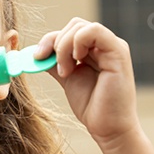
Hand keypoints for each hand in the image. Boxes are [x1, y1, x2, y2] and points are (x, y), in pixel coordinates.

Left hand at [35, 17, 140, 145]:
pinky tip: (76, 62)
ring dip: (64, 46)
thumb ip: (54, 62)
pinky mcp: (118, 51)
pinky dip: (78, 42)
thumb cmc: (91, 105)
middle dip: (56, 43)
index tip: (37, 57)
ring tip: (66, 71)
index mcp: (93, 49)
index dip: (49, 40)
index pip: (68, 31)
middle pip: (73, 25)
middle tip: (56, 68)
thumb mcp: (67, 78)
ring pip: (80, 27)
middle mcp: (104, 44)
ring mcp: (112, 46)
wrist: (108, 128)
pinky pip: (94, 31)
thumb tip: (35, 52)